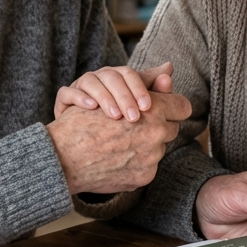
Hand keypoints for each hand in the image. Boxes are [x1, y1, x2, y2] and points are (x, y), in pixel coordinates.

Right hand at [46, 89, 191, 194]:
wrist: (64, 159)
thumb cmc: (84, 120)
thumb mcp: (113, 92)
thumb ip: (146, 81)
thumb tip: (169, 69)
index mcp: (153, 112)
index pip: (181, 106)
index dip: (171, 105)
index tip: (158, 109)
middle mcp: (155, 135)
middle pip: (172, 128)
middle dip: (158, 126)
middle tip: (137, 125)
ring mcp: (150, 158)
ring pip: (160, 148)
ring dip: (146, 145)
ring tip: (123, 143)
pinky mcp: (143, 178)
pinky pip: (149, 167)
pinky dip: (137, 162)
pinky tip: (119, 157)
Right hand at [54, 62, 173, 120]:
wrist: (81, 141)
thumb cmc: (114, 122)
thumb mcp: (135, 106)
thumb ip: (154, 91)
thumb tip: (169, 67)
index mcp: (117, 77)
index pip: (130, 74)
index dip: (140, 89)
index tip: (148, 108)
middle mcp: (99, 78)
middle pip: (112, 77)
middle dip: (125, 97)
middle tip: (134, 118)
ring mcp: (80, 86)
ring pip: (91, 81)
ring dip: (105, 98)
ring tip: (115, 117)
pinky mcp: (64, 98)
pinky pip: (67, 92)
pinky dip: (80, 98)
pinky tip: (91, 109)